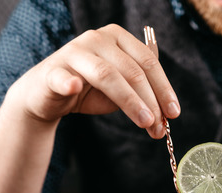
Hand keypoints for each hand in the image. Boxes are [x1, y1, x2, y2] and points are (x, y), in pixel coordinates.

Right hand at [8, 24, 179, 137]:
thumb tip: (169, 110)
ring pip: (107, 75)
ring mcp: (73, 52)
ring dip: (129, 101)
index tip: (174, 113)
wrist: (47, 96)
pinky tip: (75, 88)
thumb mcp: (122, 88)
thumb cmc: (89, 91)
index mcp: (117, 38)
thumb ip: (143, 91)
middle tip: (159, 127)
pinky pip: (62, 77)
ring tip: (145, 122)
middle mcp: (97, 38)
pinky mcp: (52, 71)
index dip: (164, 88)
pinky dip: (68, 82)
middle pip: (132, 70)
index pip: (148, 62)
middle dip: (150, 101)